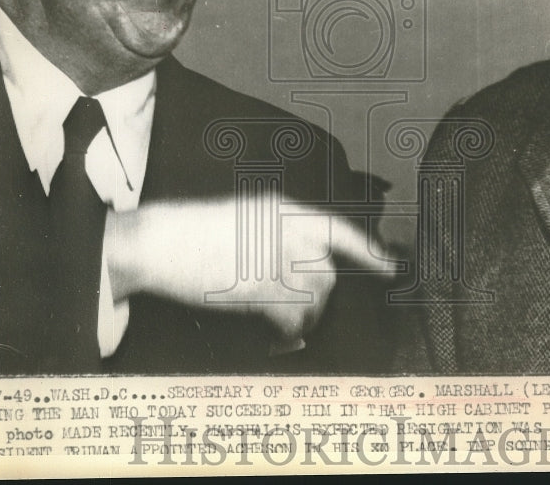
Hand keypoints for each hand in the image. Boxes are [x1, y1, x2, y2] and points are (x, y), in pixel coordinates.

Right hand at [106, 198, 394, 341]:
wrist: (158, 240)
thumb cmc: (191, 233)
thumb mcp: (243, 219)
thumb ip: (277, 237)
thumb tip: (304, 270)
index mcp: (284, 209)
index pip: (339, 231)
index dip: (369, 252)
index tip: (390, 268)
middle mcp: (289, 231)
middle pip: (328, 275)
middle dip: (318, 301)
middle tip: (298, 316)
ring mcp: (277, 259)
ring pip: (315, 300)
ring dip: (304, 320)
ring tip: (283, 328)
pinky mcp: (262, 289)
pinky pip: (293, 321)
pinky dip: (287, 337)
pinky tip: (274, 340)